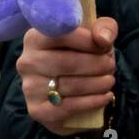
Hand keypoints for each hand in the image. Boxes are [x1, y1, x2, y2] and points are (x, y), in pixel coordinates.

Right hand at [17, 17, 117, 134]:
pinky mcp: (37, 110)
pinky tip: (105, 97)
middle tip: (111, 66)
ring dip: (97, 84)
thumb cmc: (83, 51)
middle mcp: (27, 61)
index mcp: (35, 36)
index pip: (62, 35)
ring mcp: (29, 87)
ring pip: (69, 86)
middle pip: (67, 63)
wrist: (71, 82)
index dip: (88, 41)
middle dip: (96, 65)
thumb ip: (104, 27)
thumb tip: (103, 39)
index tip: (105, 46)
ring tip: (110, 80)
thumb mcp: (95, 32)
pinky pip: (67, 108)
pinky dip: (91, 102)